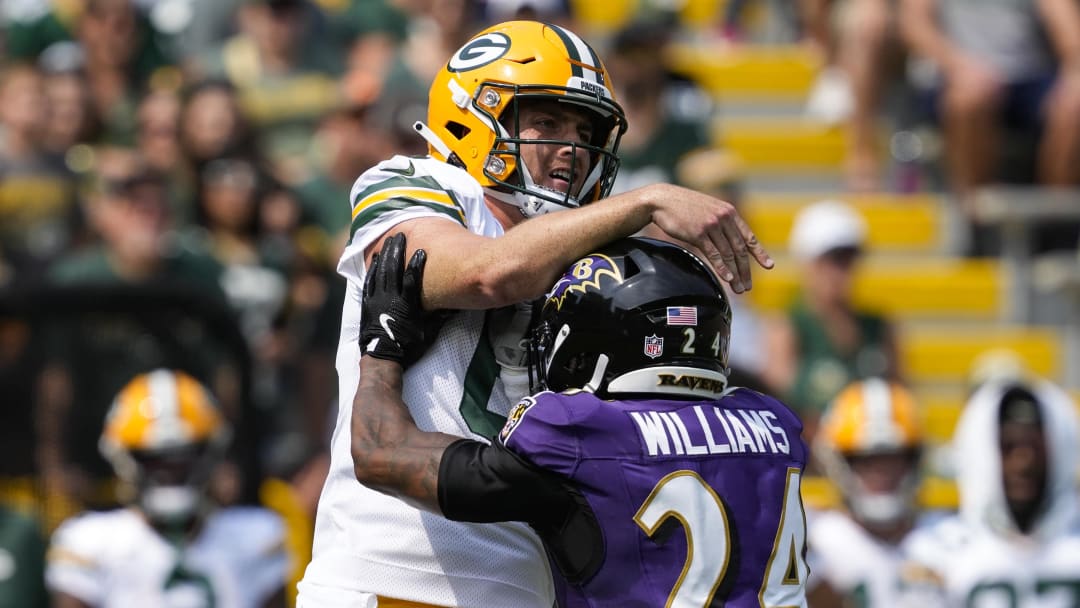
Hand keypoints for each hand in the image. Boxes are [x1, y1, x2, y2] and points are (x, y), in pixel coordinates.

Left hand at [360, 232, 430, 365]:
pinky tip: (375, 259)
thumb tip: (453, 305)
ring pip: (380, 272)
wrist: (382, 358)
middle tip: (400, 235)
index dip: (416, 264)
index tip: (421, 250)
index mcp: (407, 306)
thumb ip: (439, 317)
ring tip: (389, 241)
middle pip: (394, 269)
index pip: (412, 280)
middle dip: (397, 250)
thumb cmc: (408, 347)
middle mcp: (391, 299)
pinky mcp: (367, 304)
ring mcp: (377, 300)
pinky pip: (369, 282)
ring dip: (385, 255)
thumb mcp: (428, 333)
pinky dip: (372, 269)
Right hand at [646, 184, 772, 292]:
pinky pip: (714, 254)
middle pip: (739, 249)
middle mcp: (724, 218)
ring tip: (739, 289)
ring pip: (728, 254)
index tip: (768, 266)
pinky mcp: (698, 233)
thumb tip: (728, 239)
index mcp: (729, 212)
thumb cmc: (683, 205)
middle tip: (748, 286)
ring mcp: (712, 225)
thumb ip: (721, 221)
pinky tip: (728, 279)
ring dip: (735, 274)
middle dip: (745, 270)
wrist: (662, 200)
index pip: (748, 236)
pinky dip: (722, 268)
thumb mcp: (708, 209)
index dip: (759, 253)